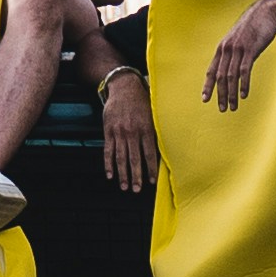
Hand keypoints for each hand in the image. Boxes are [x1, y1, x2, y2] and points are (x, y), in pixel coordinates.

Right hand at [100, 66, 154, 194]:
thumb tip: (167, 147)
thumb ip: (157, 130)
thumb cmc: (142, 100)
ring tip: (125, 187)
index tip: (152, 181)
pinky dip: (108, 164)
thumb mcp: (153, 112)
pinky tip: (110, 175)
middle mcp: (132, 132)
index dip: (151, 169)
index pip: (150, 153)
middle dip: (136, 176)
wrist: (123, 86)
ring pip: (121, 157)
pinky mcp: (109, 131)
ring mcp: (119, 132)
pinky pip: (108, 150)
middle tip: (137, 190)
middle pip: (134, 159)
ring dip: (122, 174)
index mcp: (146, 128)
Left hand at [203, 0, 275, 111]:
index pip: (211, 71)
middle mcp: (227, 49)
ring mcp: (238, 49)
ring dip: (231, 93)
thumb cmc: (252, 27)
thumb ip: (232, 53)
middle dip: (220, 94)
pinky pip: (245, 70)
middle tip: (222, 109)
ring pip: (231, 76)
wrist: (266, 12)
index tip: (205, 99)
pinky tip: (243, 95)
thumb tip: (230, 68)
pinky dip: (243, 84)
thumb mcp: (238, 40)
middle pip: (221, 76)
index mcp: (222, 48)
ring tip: (233, 106)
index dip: (208, 86)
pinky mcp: (250, 49)